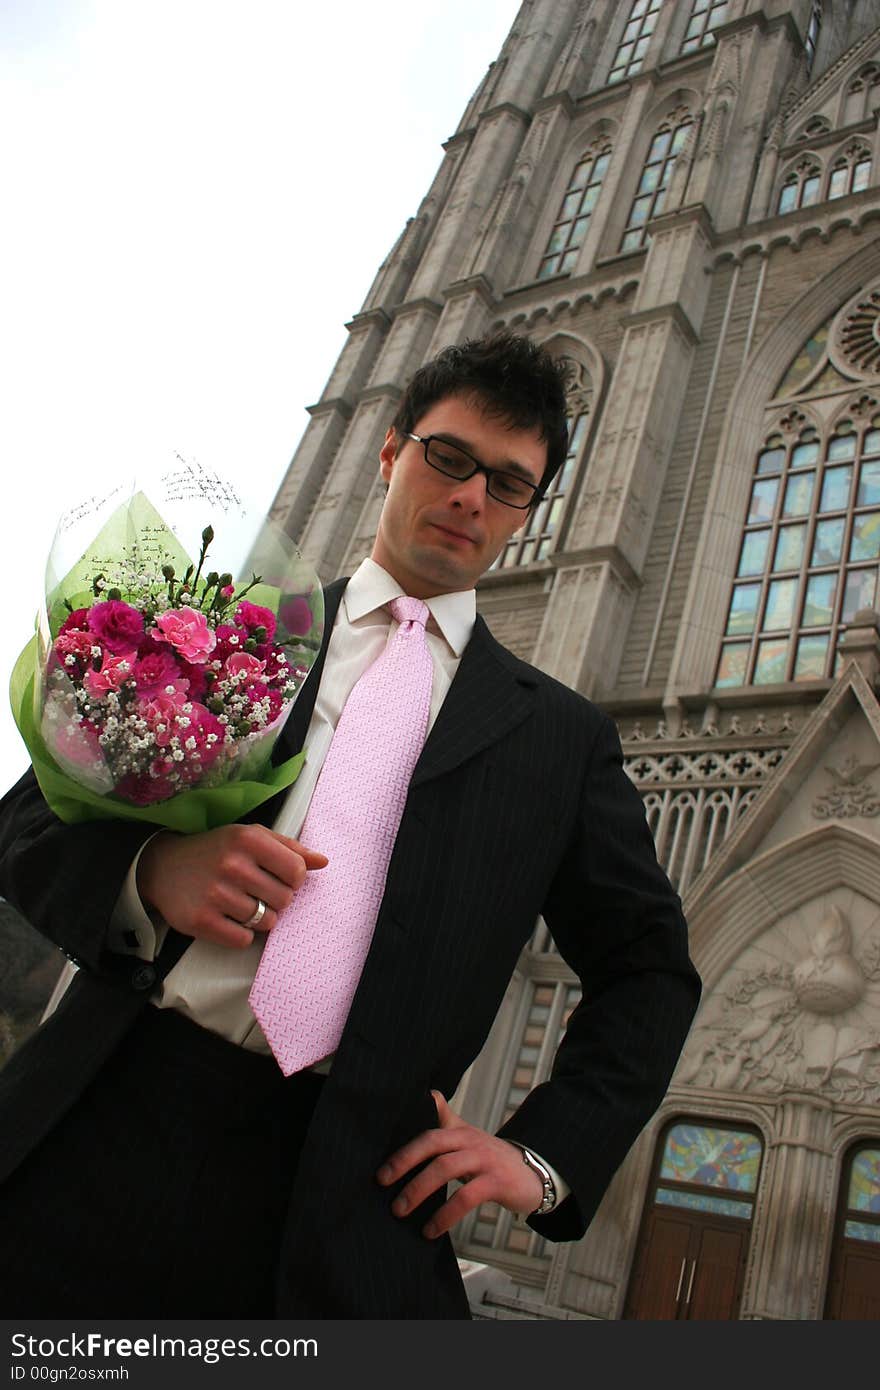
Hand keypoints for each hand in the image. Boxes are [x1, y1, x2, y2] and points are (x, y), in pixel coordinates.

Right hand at [136, 824, 327, 948]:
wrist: (164, 867)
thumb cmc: (216, 851)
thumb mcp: (251, 837)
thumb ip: (289, 848)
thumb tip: (323, 862)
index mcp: (248, 839)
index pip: (297, 871)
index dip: (294, 880)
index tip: (280, 878)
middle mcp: (232, 864)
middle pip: (285, 900)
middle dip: (276, 900)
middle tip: (256, 892)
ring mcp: (216, 894)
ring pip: (267, 922)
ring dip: (258, 917)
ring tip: (239, 903)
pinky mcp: (201, 921)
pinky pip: (243, 940)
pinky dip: (240, 933)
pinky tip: (227, 917)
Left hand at [375, 1091, 542, 1239]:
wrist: (534, 1173)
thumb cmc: (491, 1159)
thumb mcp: (469, 1138)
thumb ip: (445, 1120)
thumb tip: (425, 1095)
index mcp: (460, 1131)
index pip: (427, 1131)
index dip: (403, 1147)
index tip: (380, 1169)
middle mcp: (470, 1140)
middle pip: (432, 1144)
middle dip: (404, 1163)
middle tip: (381, 1184)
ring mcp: (485, 1160)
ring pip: (446, 1168)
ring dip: (419, 1190)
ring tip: (399, 1211)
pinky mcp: (497, 1182)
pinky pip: (466, 1197)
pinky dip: (445, 1215)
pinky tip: (431, 1230)